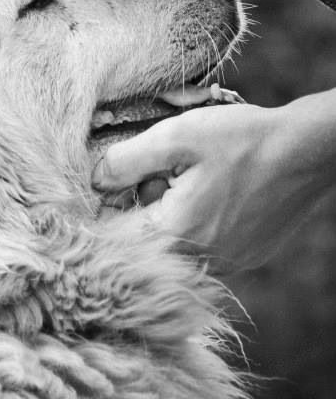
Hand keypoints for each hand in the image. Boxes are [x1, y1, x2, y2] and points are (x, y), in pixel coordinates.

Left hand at [92, 91, 335, 273]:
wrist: (306, 150)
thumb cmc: (241, 139)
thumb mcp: (173, 137)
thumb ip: (125, 161)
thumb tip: (94, 180)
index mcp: (175, 235)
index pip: (116, 234)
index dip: (109, 201)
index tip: (118, 176)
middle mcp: (200, 260)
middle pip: (146, 237)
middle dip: (144, 202)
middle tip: (164, 169)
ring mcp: (227, 263)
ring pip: (176, 239)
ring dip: (172, 209)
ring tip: (193, 176)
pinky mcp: (246, 257)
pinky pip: (205, 242)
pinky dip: (199, 216)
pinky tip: (216, 186)